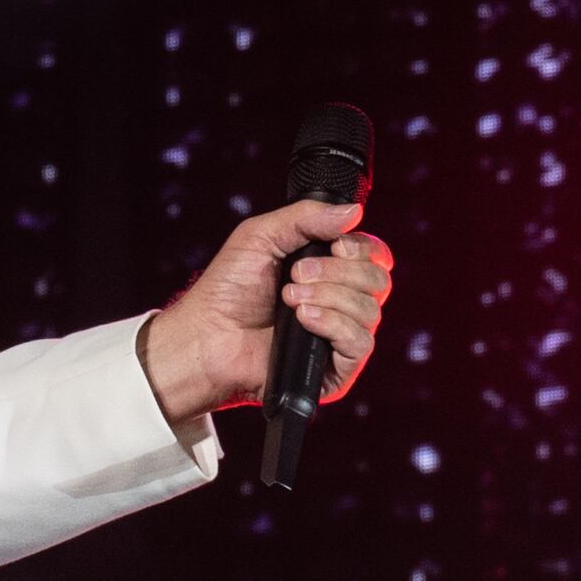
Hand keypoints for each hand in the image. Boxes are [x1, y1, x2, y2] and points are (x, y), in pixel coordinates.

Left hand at [141, 196, 396, 427]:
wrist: (204, 336)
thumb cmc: (227, 289)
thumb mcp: (261, 236)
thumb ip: (306, 216)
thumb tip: (355, 211)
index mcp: (333, 272)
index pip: (376, 256)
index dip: (362, 248)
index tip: (335, 246)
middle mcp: (343, 304)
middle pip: (377, 280)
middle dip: (337, 272)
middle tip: (294, 277)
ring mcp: (340, 338)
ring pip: (369, 309)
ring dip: (329, 297)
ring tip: (288, 300)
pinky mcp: (335, 370)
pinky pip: (360, 343)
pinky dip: (334, 325)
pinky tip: (303, 320)